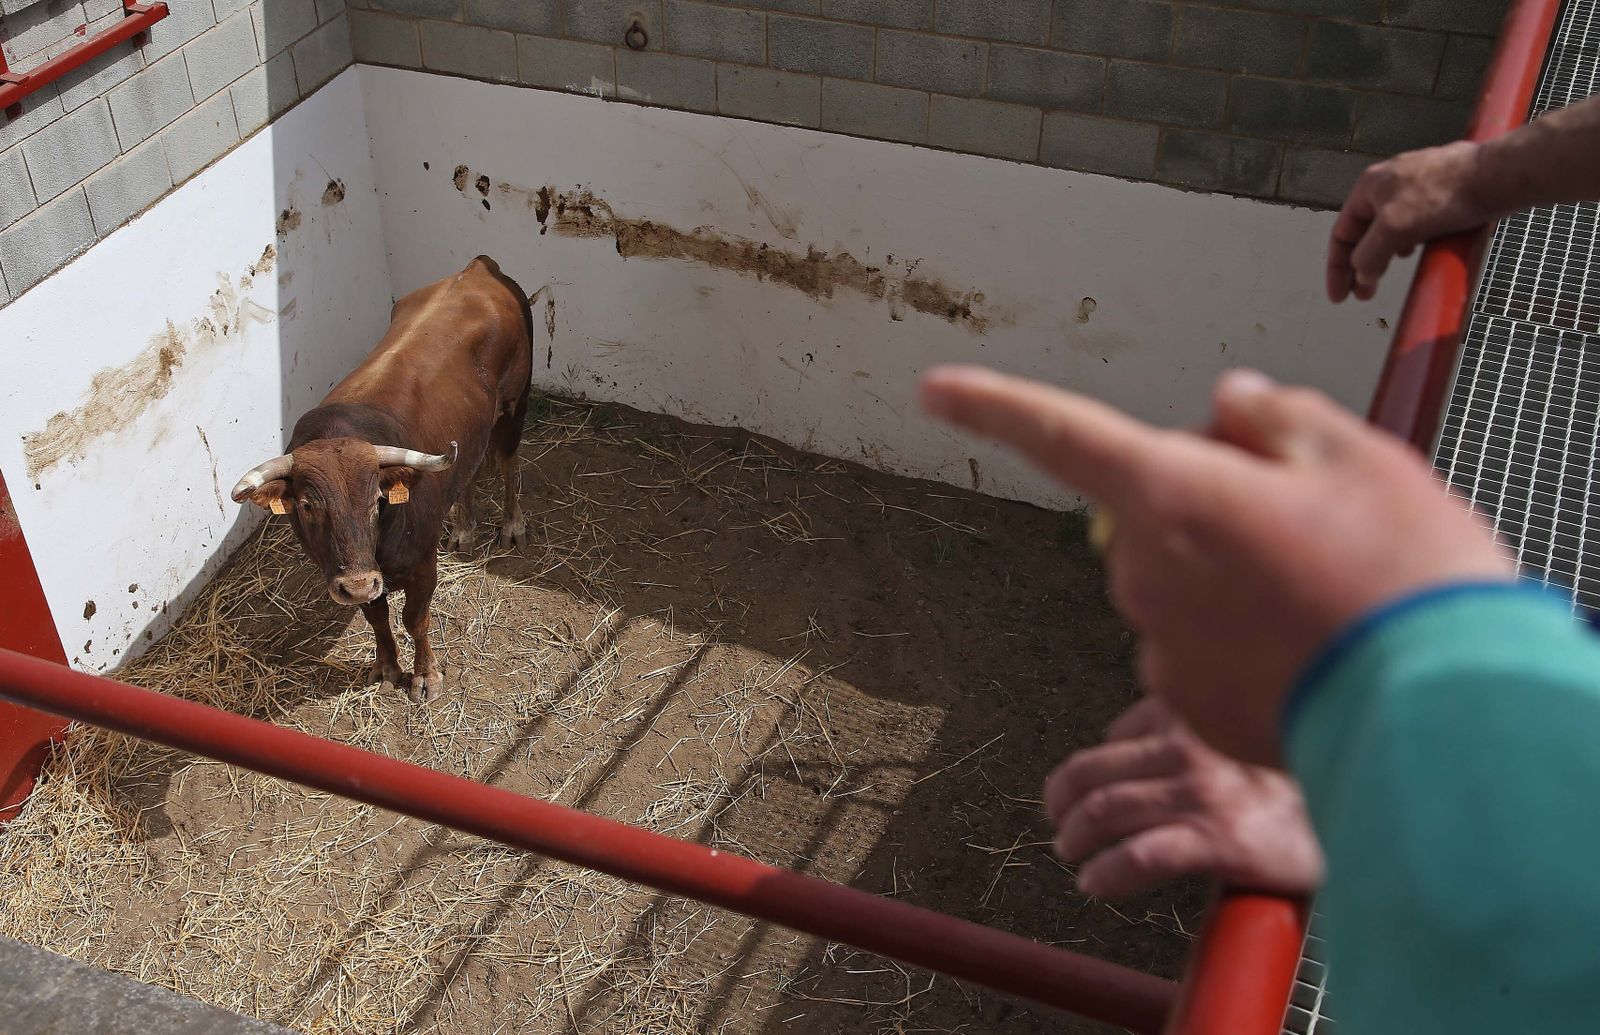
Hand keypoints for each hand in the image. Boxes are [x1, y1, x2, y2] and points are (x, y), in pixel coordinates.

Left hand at [921, 365, 1513, 764]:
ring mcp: (1159, 645)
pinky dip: (1241, 642)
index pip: (1061, 432)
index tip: (935, 389)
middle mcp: (1143, 570)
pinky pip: (1199, 649)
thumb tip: (1224, 406)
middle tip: (1306, 523)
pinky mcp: (1188, 707)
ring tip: (1323, 593)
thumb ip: (1272, 417)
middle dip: (1207, 504)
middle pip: (1154, 512)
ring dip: (1230, 577)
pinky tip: (1308, 650)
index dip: (994, 404)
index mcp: (1170, 491)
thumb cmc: (1401, 573)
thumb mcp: (1353, 454)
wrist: (1440, 711)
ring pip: (1181, 584)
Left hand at [1045, 698, 1322, 897]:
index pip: (1117, 734)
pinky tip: (1095, 884)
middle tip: (1061, 826)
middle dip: (1063, 803)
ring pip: (1104, 811)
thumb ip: (1189, 729)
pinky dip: (1105, 873)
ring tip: (1073, 856)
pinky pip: (1138, 857)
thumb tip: (1126, 741)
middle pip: (1092, 771)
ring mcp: (1202, 792)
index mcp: (1194, 714)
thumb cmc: (1295, 782)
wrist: (1359, 816)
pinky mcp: (1217, 839)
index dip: (1090, 769)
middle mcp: (1191, 745)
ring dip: (1075, 838)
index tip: (1079, 793)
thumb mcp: (1238, 731)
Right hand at [1327, 141, 1493, 302]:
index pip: (1341, 233)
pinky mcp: (1441, 191)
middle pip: (1364, 232)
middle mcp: (1389, 182)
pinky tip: (1420, 249)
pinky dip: (1410, 241)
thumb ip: (1369, 255)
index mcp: (1369, 186)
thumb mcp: (1393, 229)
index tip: (1340, 296)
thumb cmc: (1443, 195)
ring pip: (1390, 227)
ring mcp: (1417, 185)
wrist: (1495, 177)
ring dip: (1385, 254)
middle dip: (1361, 265)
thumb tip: (1362, 273)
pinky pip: (1415, 222)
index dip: (1336, 268)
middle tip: (1365, 294)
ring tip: (1390, 271)